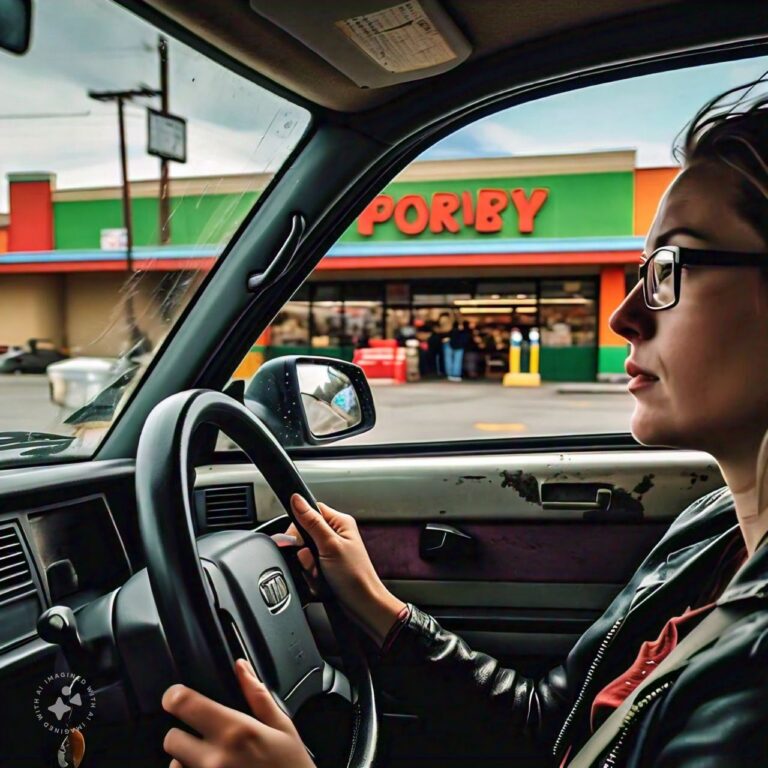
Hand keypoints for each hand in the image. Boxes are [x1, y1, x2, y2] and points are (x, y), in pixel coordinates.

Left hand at [162, 658, 313, 767]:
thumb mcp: (282, 727)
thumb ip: (257, 695)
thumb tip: (241, 667)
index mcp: (235, 731)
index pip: (184, 704)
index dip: (174, 696)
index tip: (176, 696)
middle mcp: (215, 758)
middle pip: (172, 739)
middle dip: (184, 734)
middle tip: (203, 735)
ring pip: (174, 765)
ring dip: (187, 761)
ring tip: (214, 761)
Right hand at [284, 494, 405, 646]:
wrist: (362, 605)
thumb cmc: (355, 576)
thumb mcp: (329, 545)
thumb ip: (311, 522)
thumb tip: (296, 499)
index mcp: (340, 522)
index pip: (309, 511)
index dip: (299, 525)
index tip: (298, 540)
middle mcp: (335, 535)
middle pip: (303, 535)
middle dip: (304, 553)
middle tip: (315, 562)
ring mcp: (330, 553)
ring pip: (303, 554)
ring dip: (308, 568)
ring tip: (321, 575)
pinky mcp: (326, 568)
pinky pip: (307, 569)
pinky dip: (311, 577)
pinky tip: (321, 583)